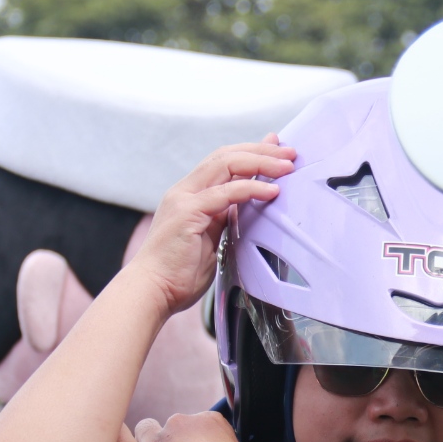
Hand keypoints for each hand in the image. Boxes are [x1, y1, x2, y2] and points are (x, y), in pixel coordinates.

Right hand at [124, 135, 296, 318]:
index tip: (278, 150)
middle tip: (290, 153)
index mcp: (190, 196)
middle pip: (226, 156)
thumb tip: (245, 209)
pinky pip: (225, 193)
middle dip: (261, 151)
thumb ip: (224, 220)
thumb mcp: (210, 239)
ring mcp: (185, 200)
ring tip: (287, 166)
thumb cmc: (179, 274)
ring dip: (261, 162)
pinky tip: (272, 190)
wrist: (152, 291)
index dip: (251, 152)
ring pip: (226, 165)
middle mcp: (185, 192)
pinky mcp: (188, 213)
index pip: (223, 162)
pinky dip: (251, 188)